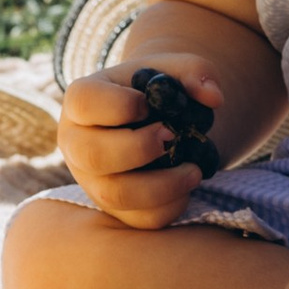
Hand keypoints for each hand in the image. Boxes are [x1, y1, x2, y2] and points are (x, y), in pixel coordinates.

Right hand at [57, 56, 225, 226]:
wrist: (153, 117)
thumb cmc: (156, 89)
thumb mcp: (173, 68)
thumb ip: (195, 71)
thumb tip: (213, 97)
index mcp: (81, 100)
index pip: (84, 102)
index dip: (119, 105)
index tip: (148, 104)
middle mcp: (76, 143)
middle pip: (93, 155)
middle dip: (139, 149)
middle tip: (172, 136)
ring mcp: (92, 180)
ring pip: (115, 195)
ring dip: (161, 186)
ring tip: (193, 170)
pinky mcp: (113, 209)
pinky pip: (139, 220)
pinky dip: (170, 207)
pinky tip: (186, 187)